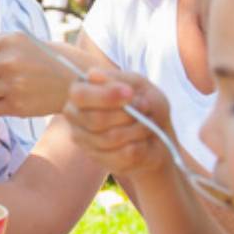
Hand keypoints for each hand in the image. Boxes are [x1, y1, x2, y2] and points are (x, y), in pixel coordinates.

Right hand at [62, 68, 178, 181]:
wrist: (157, 134)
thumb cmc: (145, 104)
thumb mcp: (139, 85)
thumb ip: (118, 79)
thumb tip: (93, 75)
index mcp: (80, 92)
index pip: (81, 96)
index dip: (106, 96)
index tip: (130, 93)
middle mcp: (75, 116)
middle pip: (96, 120)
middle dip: (128, 115)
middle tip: (146, 107)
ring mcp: (84, 140)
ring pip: (110, 138)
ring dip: (137, 129)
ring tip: (148, 123)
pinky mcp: (99, 159)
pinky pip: (122, 155)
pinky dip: (140, 145)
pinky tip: (143, 139)